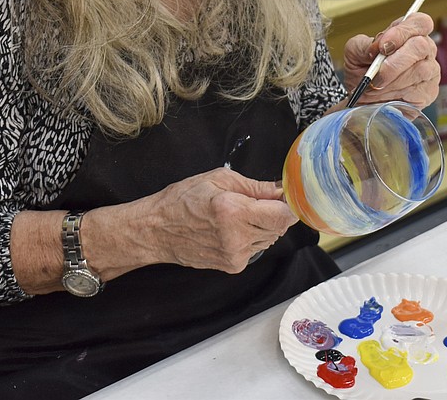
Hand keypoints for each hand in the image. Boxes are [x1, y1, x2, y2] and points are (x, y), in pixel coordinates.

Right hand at [143, 167, 297, 273]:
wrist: (158, 230)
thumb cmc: (183, 200)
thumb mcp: (218, 179)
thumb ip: (255, 186)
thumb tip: (282, 190)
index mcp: (234, 211)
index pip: (283, 215)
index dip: (288, 205)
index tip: (284, 198)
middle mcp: (237, 237)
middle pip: (279, 227)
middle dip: (273, 213)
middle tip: (252, 202)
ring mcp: (236, 255)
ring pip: (270, 238)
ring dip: (262, 226)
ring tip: (236, 216)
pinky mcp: (233, 266)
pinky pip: (256, 249)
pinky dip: (250, 238)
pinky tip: (230, 230)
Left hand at [342, 11, 439, 108]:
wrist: (360, 97)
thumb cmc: (361, 71)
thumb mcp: (354, 53)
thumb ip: (364, 44)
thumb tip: (377, 46)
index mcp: (408, 34)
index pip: (420, 22)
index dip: (403, 31)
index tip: (383, 45)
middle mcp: (423, 50)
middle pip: (421, 45)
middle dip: (395, 60)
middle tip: (376, 71)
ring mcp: (429, 71)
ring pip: (420, 70)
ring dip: (392, 79)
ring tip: (376, 84)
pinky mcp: (428, 92)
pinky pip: (418, 90)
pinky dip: (396, 92)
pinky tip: (385, 93)